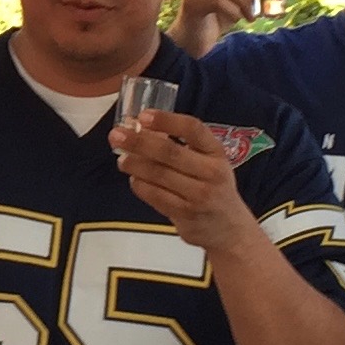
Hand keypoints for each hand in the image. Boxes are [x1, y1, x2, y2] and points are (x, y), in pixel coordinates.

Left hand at [111, 110, 255, 252]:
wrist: (228, 229)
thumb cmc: (212, 187)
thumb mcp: (208, 162)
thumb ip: (180, 146)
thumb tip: (139, 128)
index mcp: (217, 152)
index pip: (193, 129)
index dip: (166, 120)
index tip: (143, 115)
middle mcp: (211, 172)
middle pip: (170, 152)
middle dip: (139, 142)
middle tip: (116, 135)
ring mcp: (199, 195)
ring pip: (159, 175)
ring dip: (135, 164)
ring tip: (122, 159)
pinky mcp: (186, 214)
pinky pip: (155, 196)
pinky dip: (140, 185)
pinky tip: (133, 179)